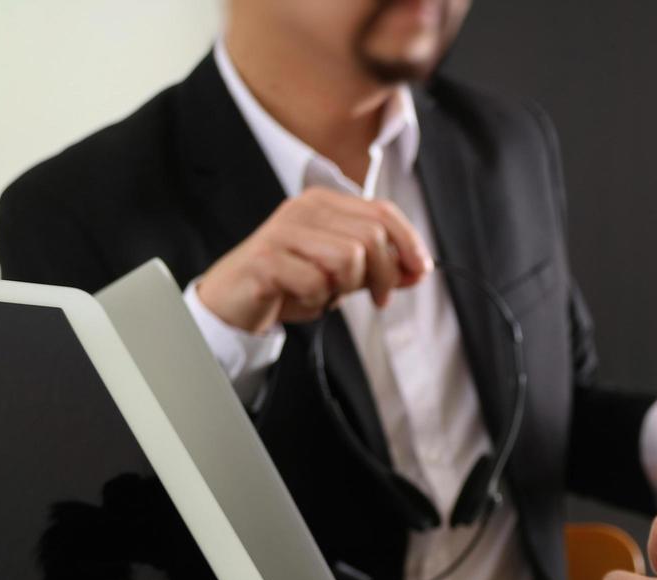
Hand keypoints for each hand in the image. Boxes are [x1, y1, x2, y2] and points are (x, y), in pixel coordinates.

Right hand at [196, 186, 432, 333]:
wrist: (236, 300)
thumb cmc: (292, 282)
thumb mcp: (345, 273)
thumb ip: (380, 267)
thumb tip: (419, 269)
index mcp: (325, 203)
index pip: (383, 211)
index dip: (409, 242)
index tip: (420, 272)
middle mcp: (304, 209)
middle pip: (372, 237)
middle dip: (385, 275)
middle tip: (378, 298)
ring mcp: (283, 231)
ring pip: (349, 257)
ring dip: (348, 287)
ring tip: (330, 293)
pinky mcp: (266, 259)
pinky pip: (317, 282)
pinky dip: (318, 299)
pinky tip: (302, 296)